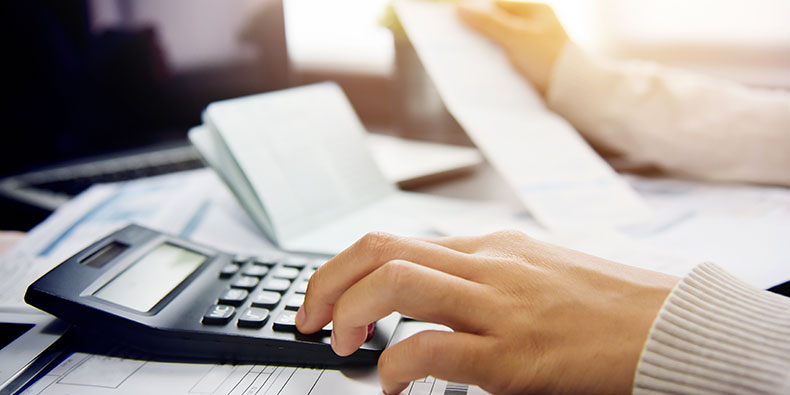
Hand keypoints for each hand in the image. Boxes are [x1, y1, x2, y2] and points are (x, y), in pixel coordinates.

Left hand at [296, 231, 678, 393]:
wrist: (667, 326)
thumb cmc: (604, 305)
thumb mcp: (535, 272)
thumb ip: (483, 276)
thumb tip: (429, 295)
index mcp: (489, 247)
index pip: (394, 241)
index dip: (344, 268)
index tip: (324, 298)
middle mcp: (486, 265)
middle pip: (379, 249)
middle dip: (326, 282)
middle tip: (309, 319)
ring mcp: (498, 306)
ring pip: (396, 283)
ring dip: (350, 312)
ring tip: (343, 346)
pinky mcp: (513, 354)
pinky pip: (432, 350)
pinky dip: (395, 367)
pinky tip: (392, 386)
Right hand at [457, 0, 568, 94]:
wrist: (576, 92)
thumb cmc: (548, 59)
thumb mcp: (514, 38)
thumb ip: (488, 22)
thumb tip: (461, 7)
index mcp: (536, 11)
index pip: (498, 5)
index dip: (476, 12)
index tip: (455, 22)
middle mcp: (538, 26)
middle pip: (500, 24)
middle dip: (480, 33)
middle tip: (458, 42)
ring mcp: (538, 46)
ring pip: (504, 43)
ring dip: (489, 50)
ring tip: (468, 59)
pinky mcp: (536, 66)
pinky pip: (511, 60)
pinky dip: (499, 63)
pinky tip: (487, 72)